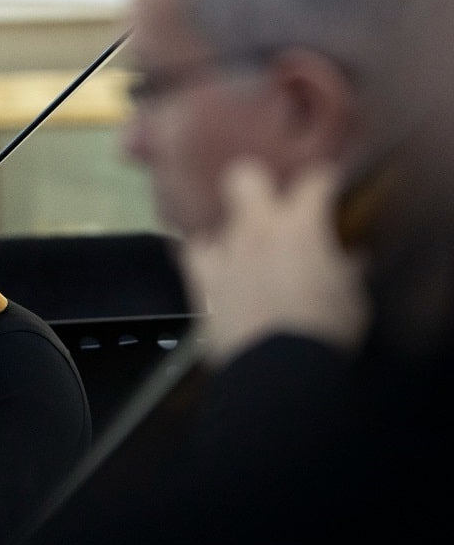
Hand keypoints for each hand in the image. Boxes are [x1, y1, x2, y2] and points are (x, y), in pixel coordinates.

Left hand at [182, 160, 369, 366]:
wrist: (280, 369)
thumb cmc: (324, 330)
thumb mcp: (353, 298)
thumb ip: (348, 270)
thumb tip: (353, 259)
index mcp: (300, 227)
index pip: (313, 181)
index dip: (323, 182)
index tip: (328, 189)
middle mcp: (257, 230)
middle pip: (244, 176)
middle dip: (257, 184)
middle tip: (271, 205)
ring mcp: (224, 253)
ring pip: (215, 221)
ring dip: (230, 234)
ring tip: (241, 249)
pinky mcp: (201, 280)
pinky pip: (192, 253)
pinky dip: (202, 255)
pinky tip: (213, 265)